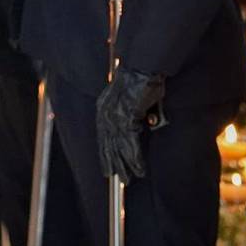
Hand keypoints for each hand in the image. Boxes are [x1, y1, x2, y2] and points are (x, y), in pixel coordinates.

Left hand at [96, 67, 165, 182]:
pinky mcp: (127, 116)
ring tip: (130, 179)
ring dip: (125, 165)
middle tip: (117, 178)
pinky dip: (135, 157)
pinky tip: (138, 168)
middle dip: (112, 162)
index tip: (106, 166)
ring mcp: (115, 115)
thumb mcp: (129, 98)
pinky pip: (131, 142)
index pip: (102, 135)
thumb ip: (130, 113)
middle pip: (108, 144)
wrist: (143, 66)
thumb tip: (141, 125)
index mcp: (103, 108)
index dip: (105, 152)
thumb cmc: (140, 80)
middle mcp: (106, 113)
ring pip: (119, 147)